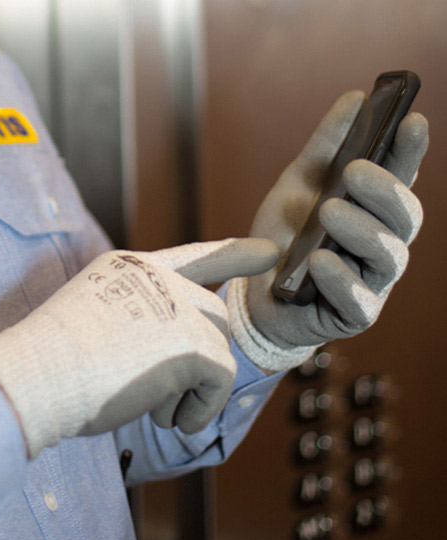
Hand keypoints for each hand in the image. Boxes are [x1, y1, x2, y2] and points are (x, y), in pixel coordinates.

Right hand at [0, 238, 277, 456]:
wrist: (34, 377)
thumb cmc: (48, 364)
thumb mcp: (93, 322)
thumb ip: (136, 322)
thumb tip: (179, 363)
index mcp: (130, 267)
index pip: (194, 257)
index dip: (232, 256)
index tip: (269, 255)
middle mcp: (160, 278)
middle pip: (211, 319)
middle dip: (198, 362)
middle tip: (156, 397)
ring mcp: (179, 306)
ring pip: (218, 352)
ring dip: (191, 389)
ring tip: (151, 409)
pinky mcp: (194, 344)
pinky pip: (222, 381)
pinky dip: (201, 408)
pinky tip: (167, 419)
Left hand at [227, 91, 428, 370]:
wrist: (254, 295)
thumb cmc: (286, 237)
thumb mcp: (297, 187)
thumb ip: (325, 149)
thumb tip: (355, 98)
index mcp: (374, 211)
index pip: (401, 179)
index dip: (409, 152)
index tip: (410, 120)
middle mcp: (381, 244)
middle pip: (403, 217)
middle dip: (383, 190)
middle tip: (354, 170)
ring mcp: (372, 281)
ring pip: (387, 255)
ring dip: (361, 230)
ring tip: (330, 211)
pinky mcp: (353, 315)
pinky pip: (357, 300)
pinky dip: (340, 279)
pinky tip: (321, 261)